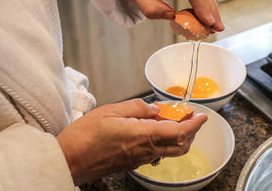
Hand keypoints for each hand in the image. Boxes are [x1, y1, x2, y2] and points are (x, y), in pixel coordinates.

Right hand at [57, 99, 206, 184]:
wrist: (69, 160)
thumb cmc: (86, 136)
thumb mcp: (112, 111)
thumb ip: (138, 108)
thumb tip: (155, 109)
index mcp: (143, 135)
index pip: (179, 132)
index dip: (194, 124)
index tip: (202, 116)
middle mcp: (146, 151)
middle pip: (180, 146)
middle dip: (190, 132)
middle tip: (189, 118)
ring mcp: (140, 160)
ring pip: (169, 151)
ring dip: (177, 137)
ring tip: (172, 121)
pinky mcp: (132, 164)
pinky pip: (156, 154)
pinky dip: (163, 142)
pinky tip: (154, 131)